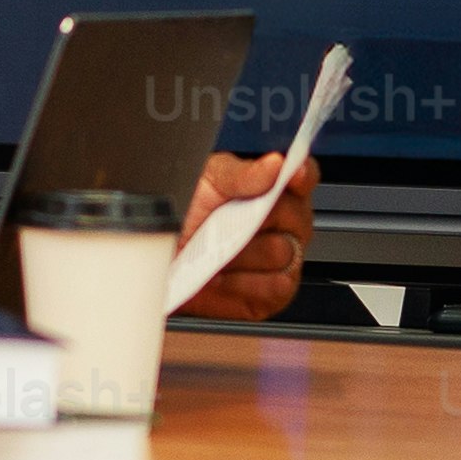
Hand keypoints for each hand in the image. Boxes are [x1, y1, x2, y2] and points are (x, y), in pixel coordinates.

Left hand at [181, 150, 321, 321]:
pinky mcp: (270, 295)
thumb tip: (275, 164)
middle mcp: (281, 225)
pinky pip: (276, 287)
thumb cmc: (182, 218)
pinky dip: (244, 283)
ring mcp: (279, 261)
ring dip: (244, 253)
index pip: (303, 177)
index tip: (292, 174)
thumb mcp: (205, 183)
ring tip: (215, 251)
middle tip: (229, 219)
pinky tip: (220, 276)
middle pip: (298, 217)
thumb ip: (241, 174)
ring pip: (283, 252)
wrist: (157, 260)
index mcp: (270, 190)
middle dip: (262, 218)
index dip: (302, 176)